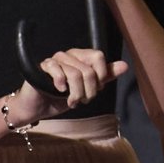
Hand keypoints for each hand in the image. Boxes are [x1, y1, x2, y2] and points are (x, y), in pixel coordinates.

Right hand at [9, 46, 128, 122]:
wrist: (38, 108)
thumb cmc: (62, 98)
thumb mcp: (87, 89)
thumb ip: (104, 77)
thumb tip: (125, 66)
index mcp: (80, 56)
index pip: (98, 57)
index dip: (100, 76)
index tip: (95, 90)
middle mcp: (68, 55)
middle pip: (88, 70)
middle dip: (89, 91)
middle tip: (83, 100)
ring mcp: (55, 60)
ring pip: (75, 74)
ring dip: (76, 94)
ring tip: (72, 102)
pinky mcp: (43, 67)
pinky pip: (58, 72)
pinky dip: (62, 85)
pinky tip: (59, 91)